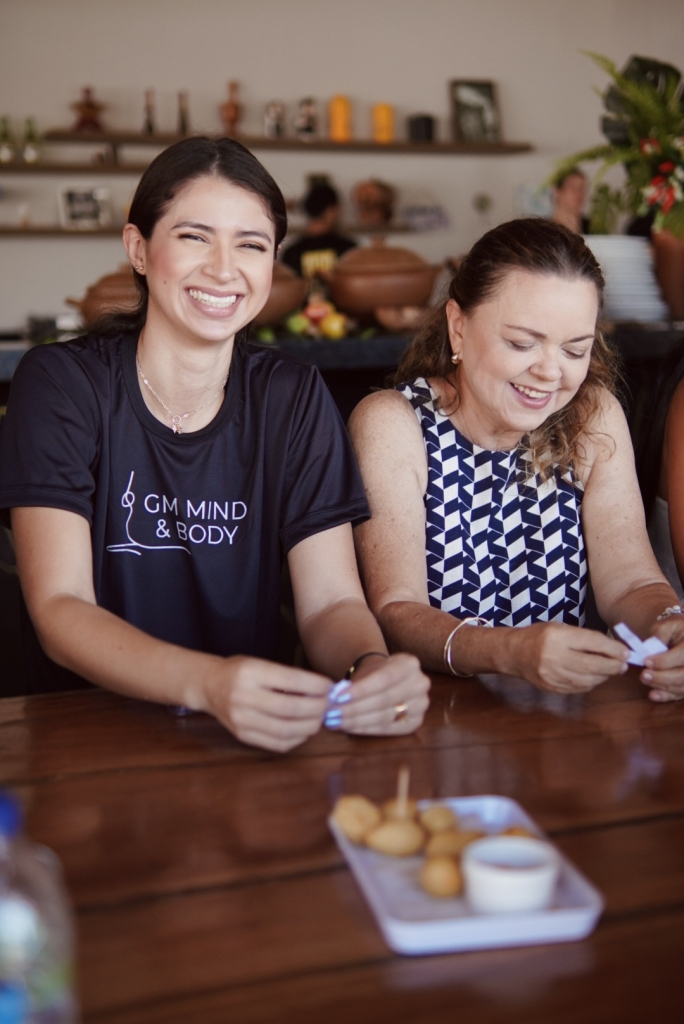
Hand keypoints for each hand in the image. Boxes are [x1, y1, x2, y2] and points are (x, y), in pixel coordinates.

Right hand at [205, 657, 329, 751]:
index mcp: (250, 673)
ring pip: (285, 729)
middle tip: (328, 705)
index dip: (316, 685)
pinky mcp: (242, 735)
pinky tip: (304, 731)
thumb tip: (322, 690)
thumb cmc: (239, 672)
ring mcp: (241, 719)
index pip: (291, 680)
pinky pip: (276, 743)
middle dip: (317, 708)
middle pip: (290, 708)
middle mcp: (243, 697)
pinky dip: (297, 739)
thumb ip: (287, 676)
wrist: (209, 686)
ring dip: (310, 726)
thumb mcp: (260, 663)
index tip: (329, 687)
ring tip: (319, 719)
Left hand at [336, 653, 429, 734]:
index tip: (338, 696)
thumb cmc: (374, 674)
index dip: (360, 689)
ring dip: (357, 720)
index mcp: (410, 664)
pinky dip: (365, 729)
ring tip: (336, 721)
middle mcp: (420, 683)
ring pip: (385, 716)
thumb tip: (334, 698)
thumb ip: (355, 683)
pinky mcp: (415, 723)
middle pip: (384, 699)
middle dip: (355, 707)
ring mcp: (421, 704)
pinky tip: (348, 727)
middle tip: (332, 712)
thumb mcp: (367, 670)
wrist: (387, 681)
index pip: (383, 678)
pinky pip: (388, 729)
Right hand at [509, 622, 629, 693]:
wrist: (514, 653)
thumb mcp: (561, 628)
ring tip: (610, 670)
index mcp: (557, 636)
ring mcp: (552, 675)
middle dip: (613, 666)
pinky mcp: (552, 687)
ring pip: (588, 680)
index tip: (626, 652)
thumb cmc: (539, 636)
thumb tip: (614, 649)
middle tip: (623, 665)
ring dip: (604, 676)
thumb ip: (585, 638)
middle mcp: (554, 656)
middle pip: (593, 665)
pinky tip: (594, 677)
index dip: (613, 649)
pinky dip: (591, 683)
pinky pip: (579, 688)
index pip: (593, 643)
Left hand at [640, 616, 683, 701]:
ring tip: (646, 681)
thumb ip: (660, 634)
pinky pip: (681, 694)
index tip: (646, 661)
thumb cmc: (678, 629)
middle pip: (683, 675)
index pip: (682, 655)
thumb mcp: (669, 625)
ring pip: (683, 687)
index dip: (664, 661)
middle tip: (644, 675)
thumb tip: (650, 649)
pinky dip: (667, 696)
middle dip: (662, 677)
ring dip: (662, 687)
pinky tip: (653, 695)